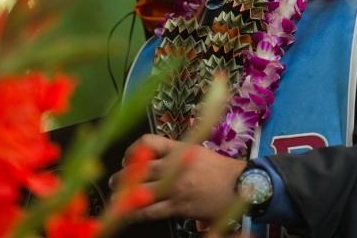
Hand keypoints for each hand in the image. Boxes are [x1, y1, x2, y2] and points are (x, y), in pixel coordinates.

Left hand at [109, 134, 245, 221]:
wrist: (241, 185)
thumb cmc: (221, 170)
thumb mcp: (198, 152)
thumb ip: (176, 154)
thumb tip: (153, 159)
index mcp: (180, 149)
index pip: (148, 142)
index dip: (132, 151)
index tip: (128, 158)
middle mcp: (175, 166)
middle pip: (138, 169)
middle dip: (121, 176)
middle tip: (115, 182)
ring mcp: (175, 188)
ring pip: (138, 192)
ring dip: (122, 197)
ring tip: (116, 199)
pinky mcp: (178, 207)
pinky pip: (149, 212)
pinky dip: (134, 214)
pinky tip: (128, 214)